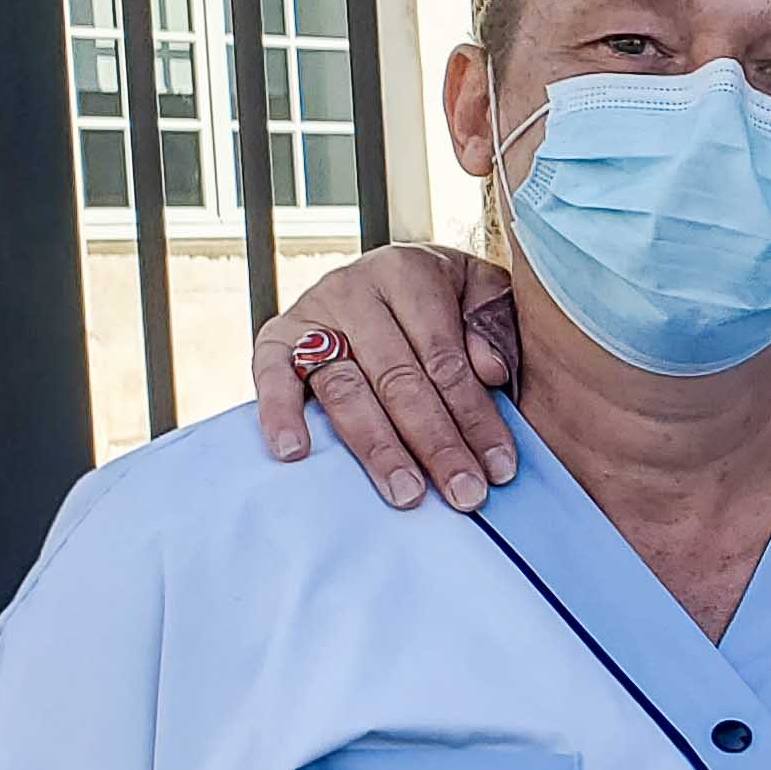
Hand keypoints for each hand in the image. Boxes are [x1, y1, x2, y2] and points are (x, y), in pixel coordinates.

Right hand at [251, 243, 521, 511]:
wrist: (386, 274)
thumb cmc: (448, 297)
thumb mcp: (484, 295)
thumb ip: (495, 326)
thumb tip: (490, 370)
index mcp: (409, 274)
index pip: (446, 360)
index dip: (475, 419)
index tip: (499, 469)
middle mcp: (354, 289)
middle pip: (398, 381)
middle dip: (436, 445)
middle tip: (464, 496)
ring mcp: (312, 313)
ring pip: (345, 390)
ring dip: (377, 449)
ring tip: (405, 494)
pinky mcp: (276, 337)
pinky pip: (272, 376)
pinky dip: (279, 413)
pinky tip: (294, 454)